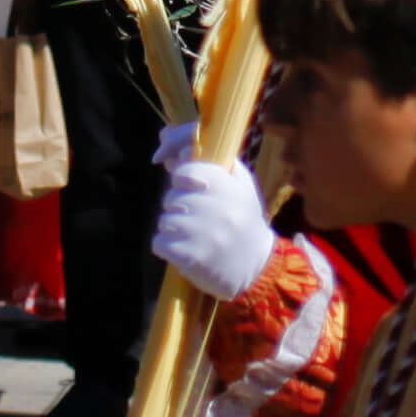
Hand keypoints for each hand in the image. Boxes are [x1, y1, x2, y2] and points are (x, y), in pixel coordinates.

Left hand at [154, 149, 279, 299]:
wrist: (256, 266)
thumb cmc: (243, 219)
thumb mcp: (240, 185)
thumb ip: (211, 163)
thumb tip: (170, 149)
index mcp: (227, 186)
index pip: (185, 171)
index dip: (182, 180)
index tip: (190, 189)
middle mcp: (216, 208)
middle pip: (171, 198)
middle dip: (178, 207)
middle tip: (197, 218)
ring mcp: (203, 234)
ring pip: (164, 221)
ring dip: (173, 229)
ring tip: (193, 236)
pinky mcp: (191, 257)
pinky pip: (159, 243)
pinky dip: (166, 247)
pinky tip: (185, 249)